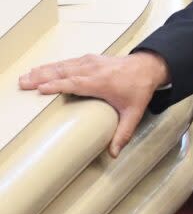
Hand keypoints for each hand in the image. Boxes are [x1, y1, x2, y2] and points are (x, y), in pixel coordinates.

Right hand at [19, 52, 169, 157]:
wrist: (149, 67)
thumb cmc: (139, 88)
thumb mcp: (133, 113)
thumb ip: (123, 134)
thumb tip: (114, 154)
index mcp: (102, 82)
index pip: (76, 83)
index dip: (58, 85)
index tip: (41, 89)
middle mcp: (94, 70)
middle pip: (64, 72)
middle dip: (42, 76)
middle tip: (24, 82)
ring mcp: (91, 62)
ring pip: (63, 65)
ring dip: (44, 70)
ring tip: (26, 76)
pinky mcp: (90, 59)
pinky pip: (68, 62)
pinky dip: (53, 65)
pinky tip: (41, 69)